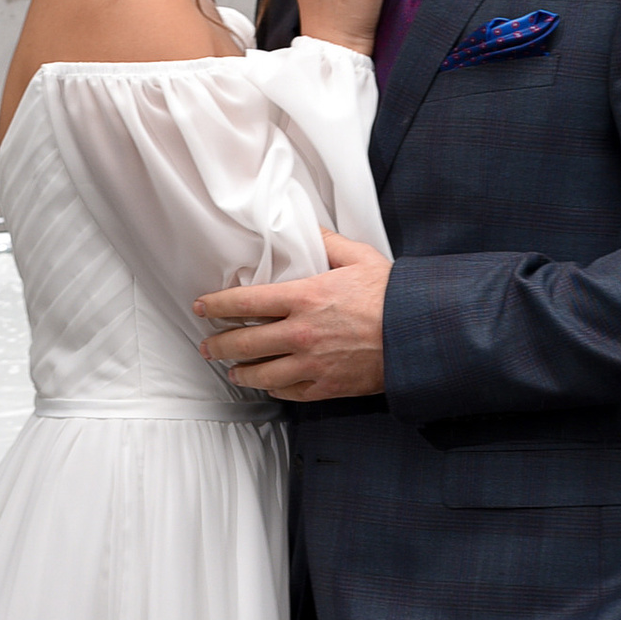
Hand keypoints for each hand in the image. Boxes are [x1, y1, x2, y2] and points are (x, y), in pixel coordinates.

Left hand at [194, 233, 390, 400]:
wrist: (418, 336)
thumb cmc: (391, 295)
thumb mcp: (360, 257)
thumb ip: (327, 242)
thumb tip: (307, 226)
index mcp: (304, 298)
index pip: (245, 302)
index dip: (217, 305)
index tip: (202, 307)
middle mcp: (301, 334)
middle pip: (244, 343)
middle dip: (218, 344)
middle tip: (207, 345)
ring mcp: (311, 364)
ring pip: (260, 375)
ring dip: (240, 372)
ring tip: (230, 370)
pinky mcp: (326, 387)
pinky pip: (288, 392)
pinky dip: (274, 389)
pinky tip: (268, 385)